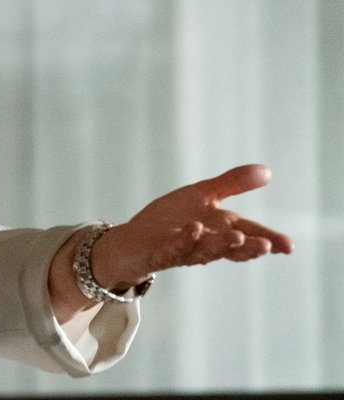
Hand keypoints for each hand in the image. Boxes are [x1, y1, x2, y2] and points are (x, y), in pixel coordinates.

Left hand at [93, 164, 293, 289]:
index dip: (269, 240)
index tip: (289, 246)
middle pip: (231, 247)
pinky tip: (194, 228)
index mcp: (219, 229)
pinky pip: (175, 246)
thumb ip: (232, 184)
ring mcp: (184, 248)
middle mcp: (206, 242)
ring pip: (206, 249)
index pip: (250, 234)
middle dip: (249, 247)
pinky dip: (186, 239)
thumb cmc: (171, 220)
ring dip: (222, 244)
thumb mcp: (202, 196)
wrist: (133, 241)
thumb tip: (268, 171)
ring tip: (238, 236)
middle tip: (267, 245)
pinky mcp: (161, 250)